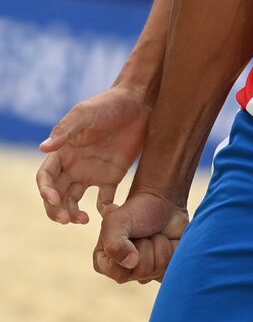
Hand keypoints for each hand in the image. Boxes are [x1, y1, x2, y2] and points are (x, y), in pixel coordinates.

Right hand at [37, 85, 151, 223]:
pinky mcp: (112, 177)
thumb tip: (43, 148)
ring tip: (83, 220)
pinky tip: (110, 213)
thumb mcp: (85, 113)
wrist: (140, 102)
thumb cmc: (109, 103)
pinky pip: (104, 200)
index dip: (46, 191)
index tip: (54, 199)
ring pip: (75, 201)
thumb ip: (66, 130)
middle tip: (67, 219)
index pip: (46, 177)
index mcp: (63, 151)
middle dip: (56, 210)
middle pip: (57, 195)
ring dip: (74, 214)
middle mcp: (74, 166)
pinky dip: (104, 211)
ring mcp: (92, 173)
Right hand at [94, 190, 188, 284]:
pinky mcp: (166, 266)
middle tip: (143, 233)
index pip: (120, 275)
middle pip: (143, 272)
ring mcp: (147, 270)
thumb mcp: (116, 222)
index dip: (129, 253)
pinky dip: (172, 248)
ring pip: (159, 268)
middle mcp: (126, 271)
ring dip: (160, 244)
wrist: (161, 199)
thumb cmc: (135, 210)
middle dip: (146, 246)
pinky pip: (172, 266)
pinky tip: (167, 239)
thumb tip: (132, 263)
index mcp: (107, 263)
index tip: (127, 235)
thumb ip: (114, 245)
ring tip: (154, 234)